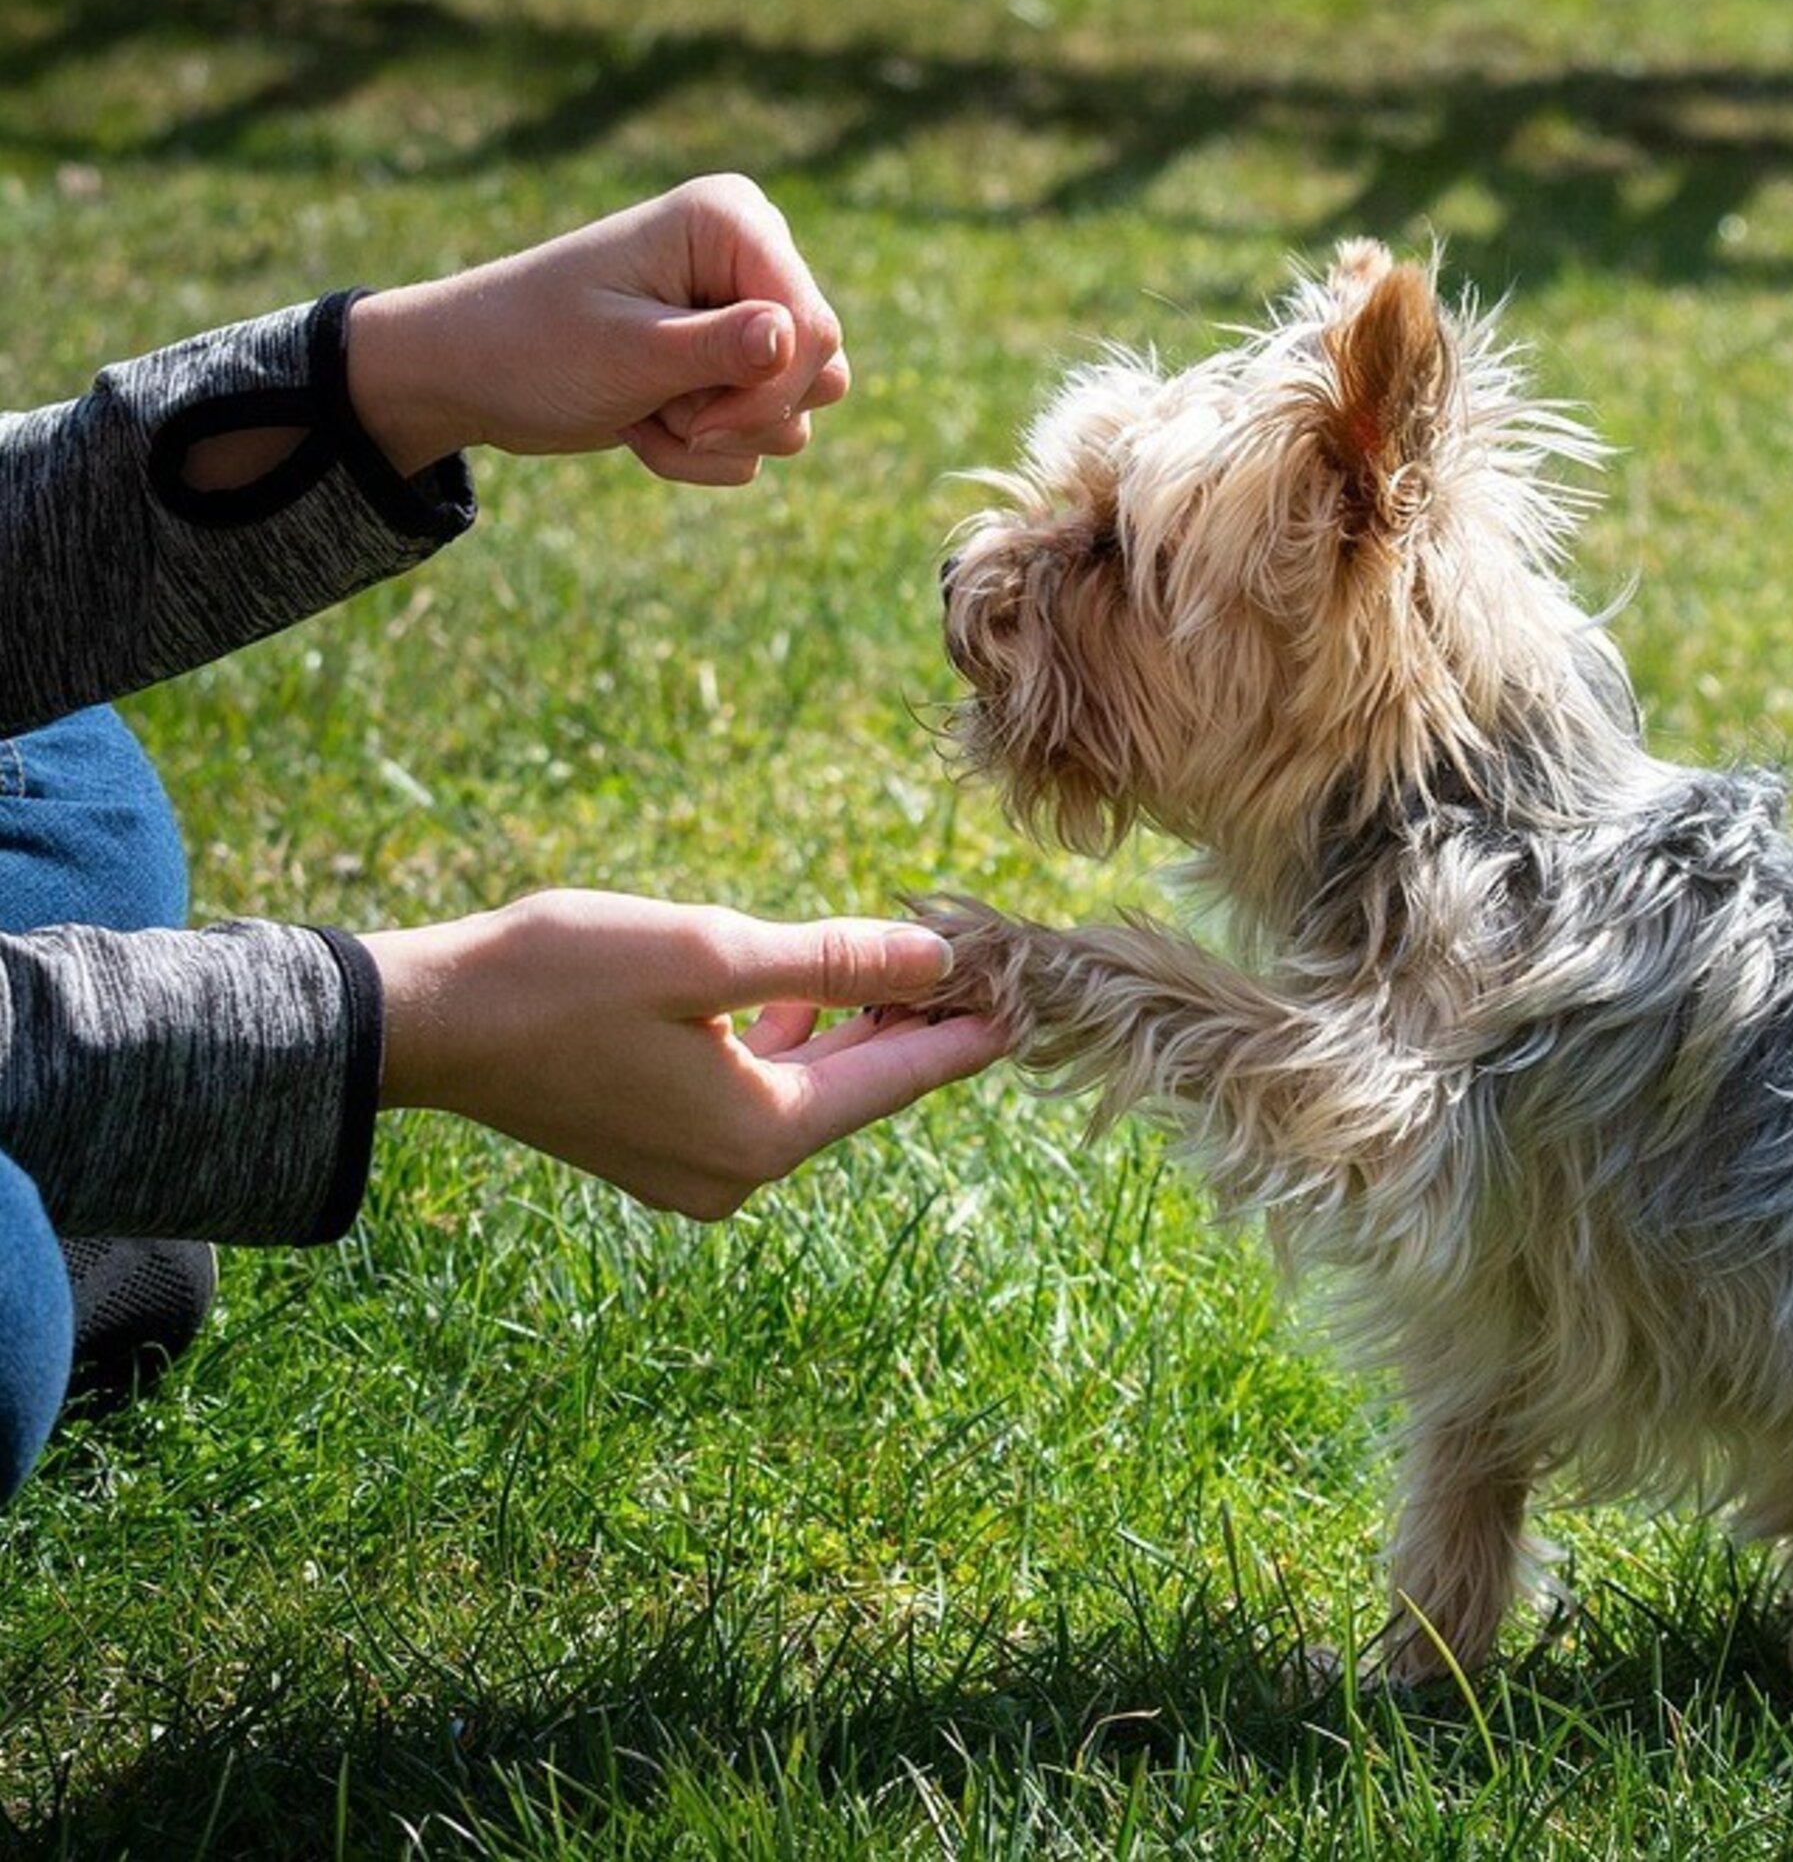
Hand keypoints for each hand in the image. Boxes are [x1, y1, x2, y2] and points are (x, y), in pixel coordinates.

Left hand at [345, 175, 849, 484]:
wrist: (471, 376)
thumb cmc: (533, 346)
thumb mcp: (625, 351)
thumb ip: (718, 348)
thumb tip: (797, 337)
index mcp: (732, 220)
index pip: (814, 325)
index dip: (769, 389)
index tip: (698, 420)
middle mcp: (753, 257)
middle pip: (822, 368)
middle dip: (743, 415)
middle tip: (667, 414)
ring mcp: (746, 312)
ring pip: (798, 410)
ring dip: (717, 438)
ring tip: (645, 413)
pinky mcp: (734, 364)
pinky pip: (765, 435)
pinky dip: (704, 451)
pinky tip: (644, 422)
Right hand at [364, 891, 1008, 1218]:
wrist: (425, 1026)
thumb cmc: (561, 977)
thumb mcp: (712, 953)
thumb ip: (833, 962)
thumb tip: (936, 962)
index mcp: (762, 1134)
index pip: (900, 1079)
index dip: (970, 1031)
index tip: (1035, 995)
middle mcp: (738, 1172)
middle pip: (859, 1090)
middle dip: (916, 1025)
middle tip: (981, 962)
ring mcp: (694, 1171)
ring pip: (810, 1091)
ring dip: (854, 1029)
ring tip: (910, 965)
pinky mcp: (657, 1149)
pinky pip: (758, 1096)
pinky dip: (792, 1045)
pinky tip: (804, 996)